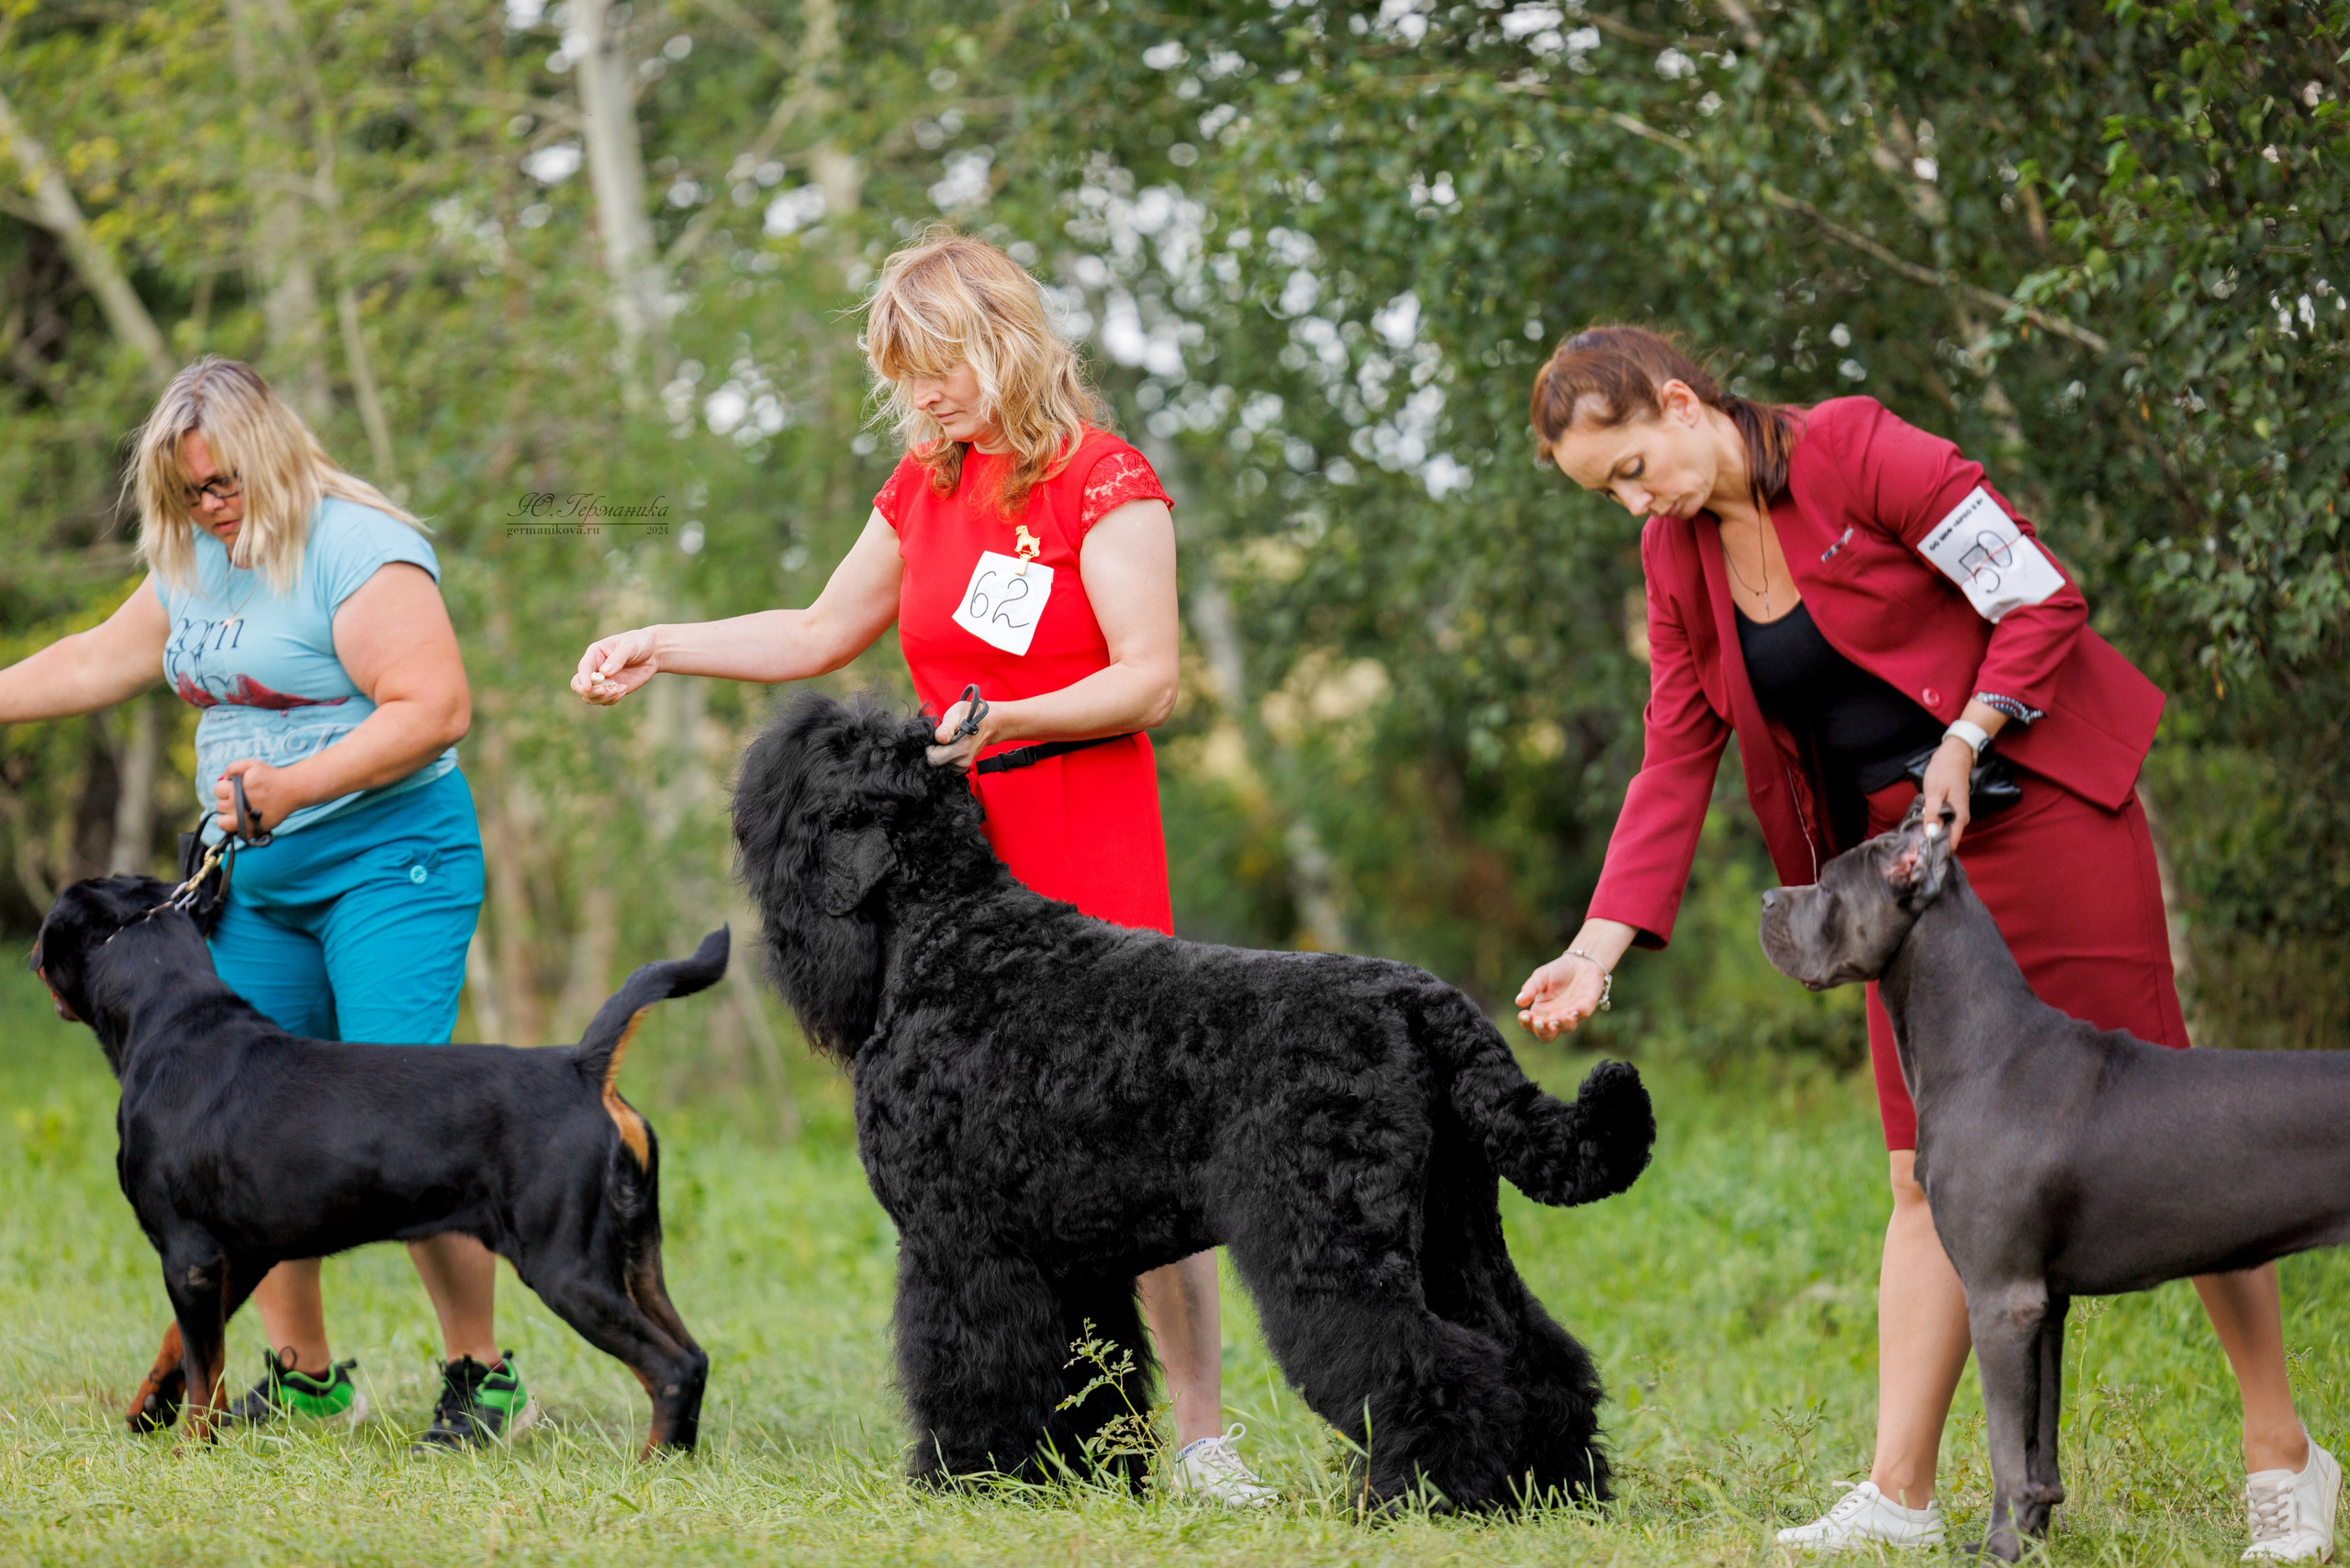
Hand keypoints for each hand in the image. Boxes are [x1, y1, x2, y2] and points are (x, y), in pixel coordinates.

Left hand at [213, 759, 298, 837]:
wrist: (292, 790)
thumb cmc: (271, 777)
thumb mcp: (251, 764)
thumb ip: (232, 768)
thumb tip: (222, 779)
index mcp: (234, 791)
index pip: (217, 790)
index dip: (226, 787)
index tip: (237, 787)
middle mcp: (236, 807)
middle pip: (219, 806)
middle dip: (227, 800)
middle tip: (242, 798)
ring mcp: (244, 821)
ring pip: (222, 822)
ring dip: (228, 815)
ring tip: (239, 810)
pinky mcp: (252, 830)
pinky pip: (235, 833)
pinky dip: (237, 828)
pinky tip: (245, 820)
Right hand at [571, 628, 659, 705]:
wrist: (653, 652)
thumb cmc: (639, 642)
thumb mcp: (630, 646)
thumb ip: (617, 658)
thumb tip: (604, 672)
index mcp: (594, 654)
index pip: (583, 668)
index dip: (583, 679)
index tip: (588, 688)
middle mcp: (595, 668)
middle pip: (579, 685)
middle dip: (589, 692)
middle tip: (604, 692)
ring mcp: (603, 681)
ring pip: (591, 697)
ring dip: (603, 698)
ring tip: (619, 690)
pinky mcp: (613, 689)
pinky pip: (606, 700)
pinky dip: (613, 699)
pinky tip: (625, 688)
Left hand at [925, 696, 997, 770]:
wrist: (989, 723)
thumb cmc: (972, 715)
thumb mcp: (957, 714)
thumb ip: (946, 728)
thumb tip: (939, 738)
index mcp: (960, 749)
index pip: (932, 758)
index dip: (929, 747)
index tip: (936, 738)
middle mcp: (962, 761)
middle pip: (935, 764)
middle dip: (934, 751)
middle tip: (943, 739)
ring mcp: (964, 765)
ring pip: (941, 766)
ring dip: (941, 755)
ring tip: (950, 742)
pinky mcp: (963, 767)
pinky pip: (947, 767)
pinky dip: (946, 759)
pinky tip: (951, 748)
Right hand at [1515, 950, 1608, 1040]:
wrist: (1581, 962)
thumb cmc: (1558, 971)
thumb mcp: (1540, 977)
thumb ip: (1530, 989)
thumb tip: (1519, 1001)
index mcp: (1541, 1011)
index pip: (1530, 1025)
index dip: (1526, 1023)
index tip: (1524, 1014)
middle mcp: (1556, 1017)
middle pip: (1548, 1035)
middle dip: (1543, 1031)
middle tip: (1539, 1022)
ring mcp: (1572, 1014)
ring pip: (1567, 1028)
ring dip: (1561, 1025)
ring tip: (1556, 1019)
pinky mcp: (1587, 1006)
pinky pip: (1584, 1013)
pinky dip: (1579, 1013)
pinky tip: (1574, 1010)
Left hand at [1917, 734, 1976, 851]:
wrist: (1954, 756)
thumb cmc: (1944, 771)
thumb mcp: (1934, 792)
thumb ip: (1933, 813)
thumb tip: (1931, 834)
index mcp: (1960, 816)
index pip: (1951, 843)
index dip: (1936, 851)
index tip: (1920, 858)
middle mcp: (1962, 819)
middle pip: (1947, 840)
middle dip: (1931, 845)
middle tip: (1911, 853)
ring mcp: (1958, 815)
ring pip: (1944, 832)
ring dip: (1931, 836)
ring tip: (1913, 843)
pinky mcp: (1952, 811)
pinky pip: (1943, 824)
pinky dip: (1932, 827)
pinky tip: (1920, 828)